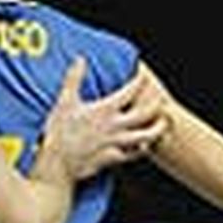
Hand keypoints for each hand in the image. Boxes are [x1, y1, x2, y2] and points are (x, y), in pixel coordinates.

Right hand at [42, 61, 166, 180]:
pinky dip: (141, 150)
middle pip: (144, 115)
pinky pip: (133, 154)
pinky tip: (143, 147)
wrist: (59, 162)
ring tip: (163, 125)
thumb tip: (80, 59)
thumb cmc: (60, 131)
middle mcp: (115, 126)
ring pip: (145, 137)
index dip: (139, 82)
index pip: (129, 92)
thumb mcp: (65, 100)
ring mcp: (116, 143)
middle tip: (163, 99)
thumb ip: (74, 78)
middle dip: (156, 106)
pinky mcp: (113, 158)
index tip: (144, 75)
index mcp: (105, 110)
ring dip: (156, 130)